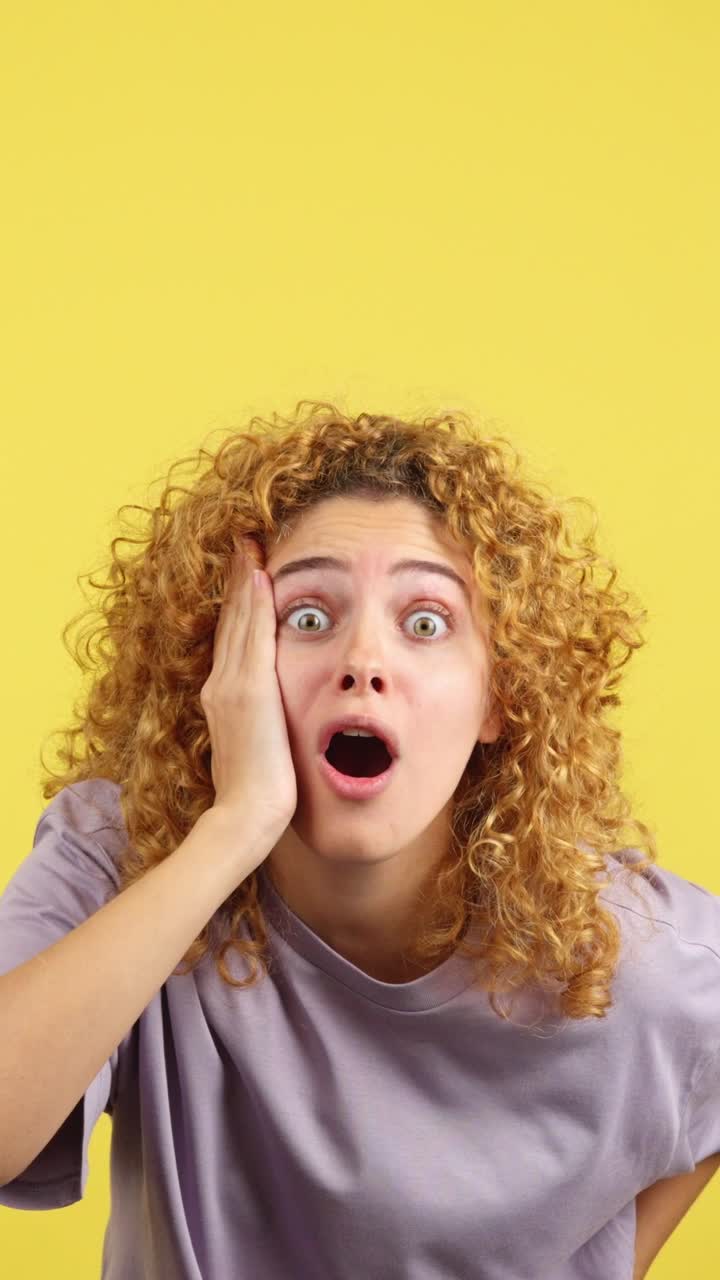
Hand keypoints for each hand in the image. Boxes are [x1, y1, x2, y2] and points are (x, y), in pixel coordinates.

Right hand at [200, 537, 297, 850]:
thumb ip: (259, 728)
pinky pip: (253, 634)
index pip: (232, 641)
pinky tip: (261, 575)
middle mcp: (220, 686)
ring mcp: (231, 686)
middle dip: (238, 581)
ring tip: (250, 545)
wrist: (246, 817)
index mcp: (223, 699)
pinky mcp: (249, 690)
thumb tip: (270, 724)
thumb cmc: (259, 796)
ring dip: (245, 580)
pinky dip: (255, 603)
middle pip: (230, 621)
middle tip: (245, 543)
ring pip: (239, 620)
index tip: (248, 575)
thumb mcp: (256, 751)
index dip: (238, 605)